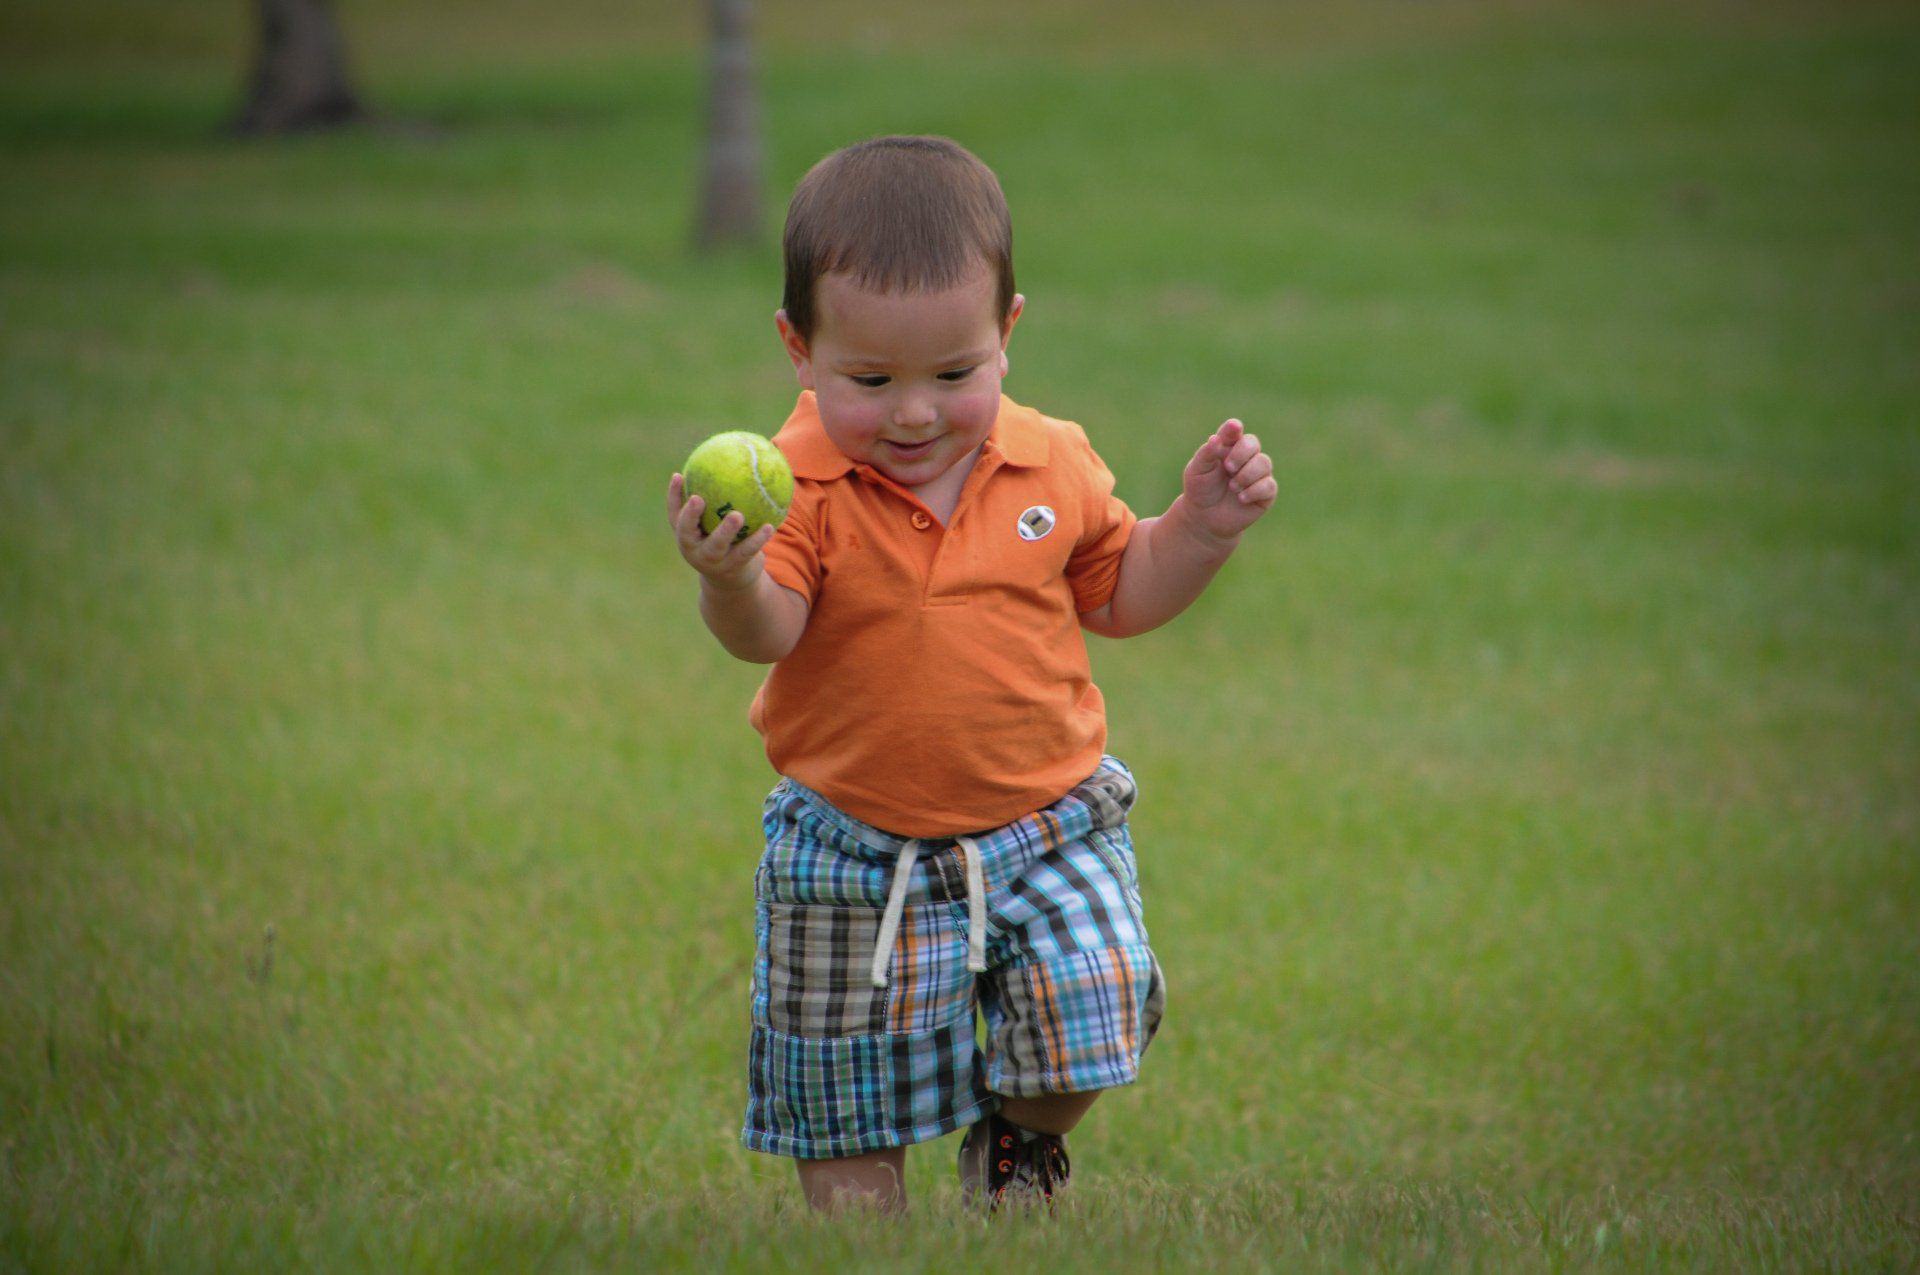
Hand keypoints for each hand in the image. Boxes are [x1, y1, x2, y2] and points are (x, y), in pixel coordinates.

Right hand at [667, 472, 776, 590]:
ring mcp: (712, 561)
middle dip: (690, 516)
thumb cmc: (722, 541)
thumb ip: (716, 499)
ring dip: (726, 530)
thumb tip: (728, 460)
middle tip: (698, 498)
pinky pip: (746, 551)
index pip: (674, 515)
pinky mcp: (733, 569)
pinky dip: (758, 539)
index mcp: (686, 536)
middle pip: (686, 532)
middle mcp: (693, 550)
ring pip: (717, 545)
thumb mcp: (713, 524)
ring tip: (737, 515)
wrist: (731, 581)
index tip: (679, 476)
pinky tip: (770, 525)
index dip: (674, 496)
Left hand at [1178, 418, 1275, 543]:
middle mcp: (1246, 457)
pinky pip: (1269, 485)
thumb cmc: (1200, 490)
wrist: (1205, 518)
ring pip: (1264, 462)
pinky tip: (1241, 498)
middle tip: (1228, 468)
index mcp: (1227, 447)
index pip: (1233, 432)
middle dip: (1241, 454)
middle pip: (1252, 443)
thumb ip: (1206, 454)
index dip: (1234, 428)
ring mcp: (1258, 473)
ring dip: (1246, 475)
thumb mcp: (1196, 471)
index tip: (1234, 428)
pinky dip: (1254, 491)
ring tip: (1232, 487)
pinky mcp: (1266, 492)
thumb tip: (1215, 439)